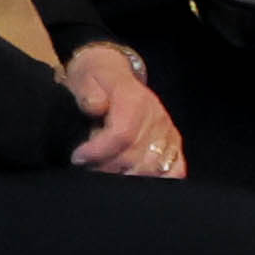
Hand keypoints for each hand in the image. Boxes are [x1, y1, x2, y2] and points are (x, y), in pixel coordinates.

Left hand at [57, 42, 184, 182]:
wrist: (112, 75)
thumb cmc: (96, 81)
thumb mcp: (85, 79)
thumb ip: (88, 93)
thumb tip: (95, 106)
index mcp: (135, 100)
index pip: (123, 134)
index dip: (99, 151)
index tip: (78, 157)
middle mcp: (157, 117)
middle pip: (136, 156)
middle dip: (107, 168)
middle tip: (87, 166)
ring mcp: (168, 132)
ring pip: (154, 168)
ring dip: (126, 176)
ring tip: (104, 170)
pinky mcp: (174, 144)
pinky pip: (175, 169)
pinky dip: (155, 179)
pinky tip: (132, 179)